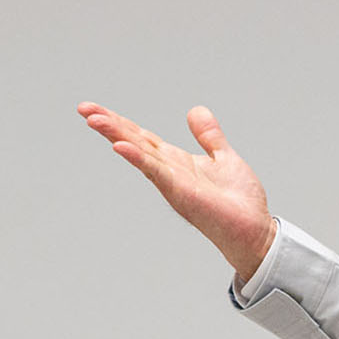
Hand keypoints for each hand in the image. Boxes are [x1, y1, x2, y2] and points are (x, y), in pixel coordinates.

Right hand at [77, 102, 275, 282]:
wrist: (255, 230)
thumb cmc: (239, 201)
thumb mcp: (223, 157)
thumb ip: (208, 136)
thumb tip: (195, 110)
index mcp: (175, 162)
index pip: (142, 137)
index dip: (120, 122)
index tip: (95, 109)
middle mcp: (168, 172)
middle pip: (133, 143)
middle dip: (109, 125)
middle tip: (83, 109)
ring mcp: (172, 183)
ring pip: (139, 154)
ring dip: (116, 136)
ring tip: (93, 120)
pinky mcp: (182, 193)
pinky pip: (157, 172)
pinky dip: (139, 159)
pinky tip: (121, 147)